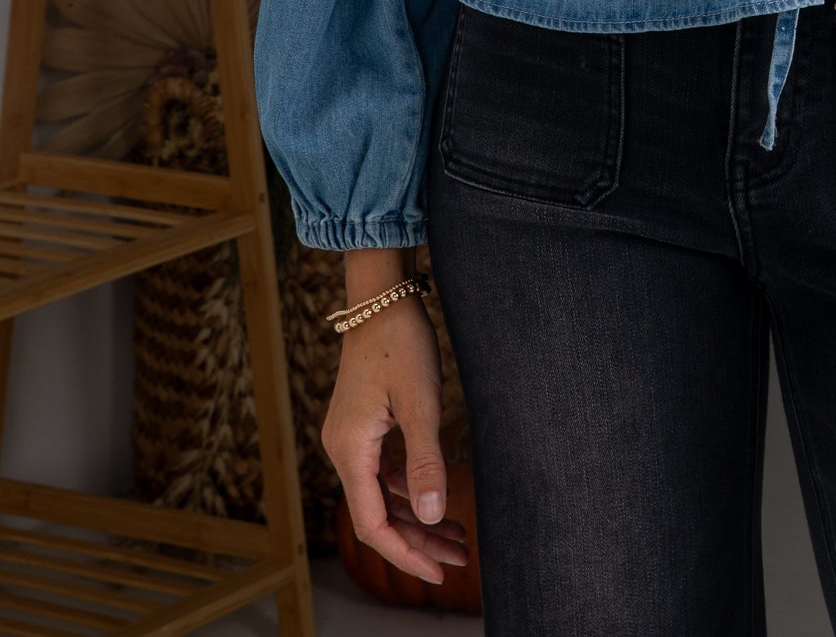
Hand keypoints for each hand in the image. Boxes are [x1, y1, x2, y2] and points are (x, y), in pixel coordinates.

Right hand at [320, 288, 469, 584]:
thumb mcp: (420, 403)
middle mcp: (342, 449)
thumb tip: (432, 517)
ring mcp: (350, 438)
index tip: (437, 573)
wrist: (381, 296)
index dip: (405, 554)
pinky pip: (381, 473)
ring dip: (417, 517)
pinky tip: (434, 497)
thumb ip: (425, 462)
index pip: (372, 524)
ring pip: (381, 495)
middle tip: (459, 559)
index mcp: (350, 450)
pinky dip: (407, 490)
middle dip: (418, 540)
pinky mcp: (361, 426)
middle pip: (377, 515)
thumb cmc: (401, 342)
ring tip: (456, 536)